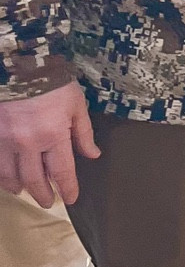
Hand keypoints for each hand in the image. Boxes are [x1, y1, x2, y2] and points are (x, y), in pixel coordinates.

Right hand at [0, 81, 98, 205]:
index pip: (62, 172)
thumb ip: (83, 132)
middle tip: (49, 202)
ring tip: (25, 192)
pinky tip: (7, 178)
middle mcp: (28, 143)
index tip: (72, 198)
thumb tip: (92, 154)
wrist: (18, 64)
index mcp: (53, 135)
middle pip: (35, 179)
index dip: (68, 188)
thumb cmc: (51, 81)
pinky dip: (2, 174)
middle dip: (43, 194)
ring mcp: (6, 140)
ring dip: (19, 187)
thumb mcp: (76, 104)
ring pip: (10, 175)